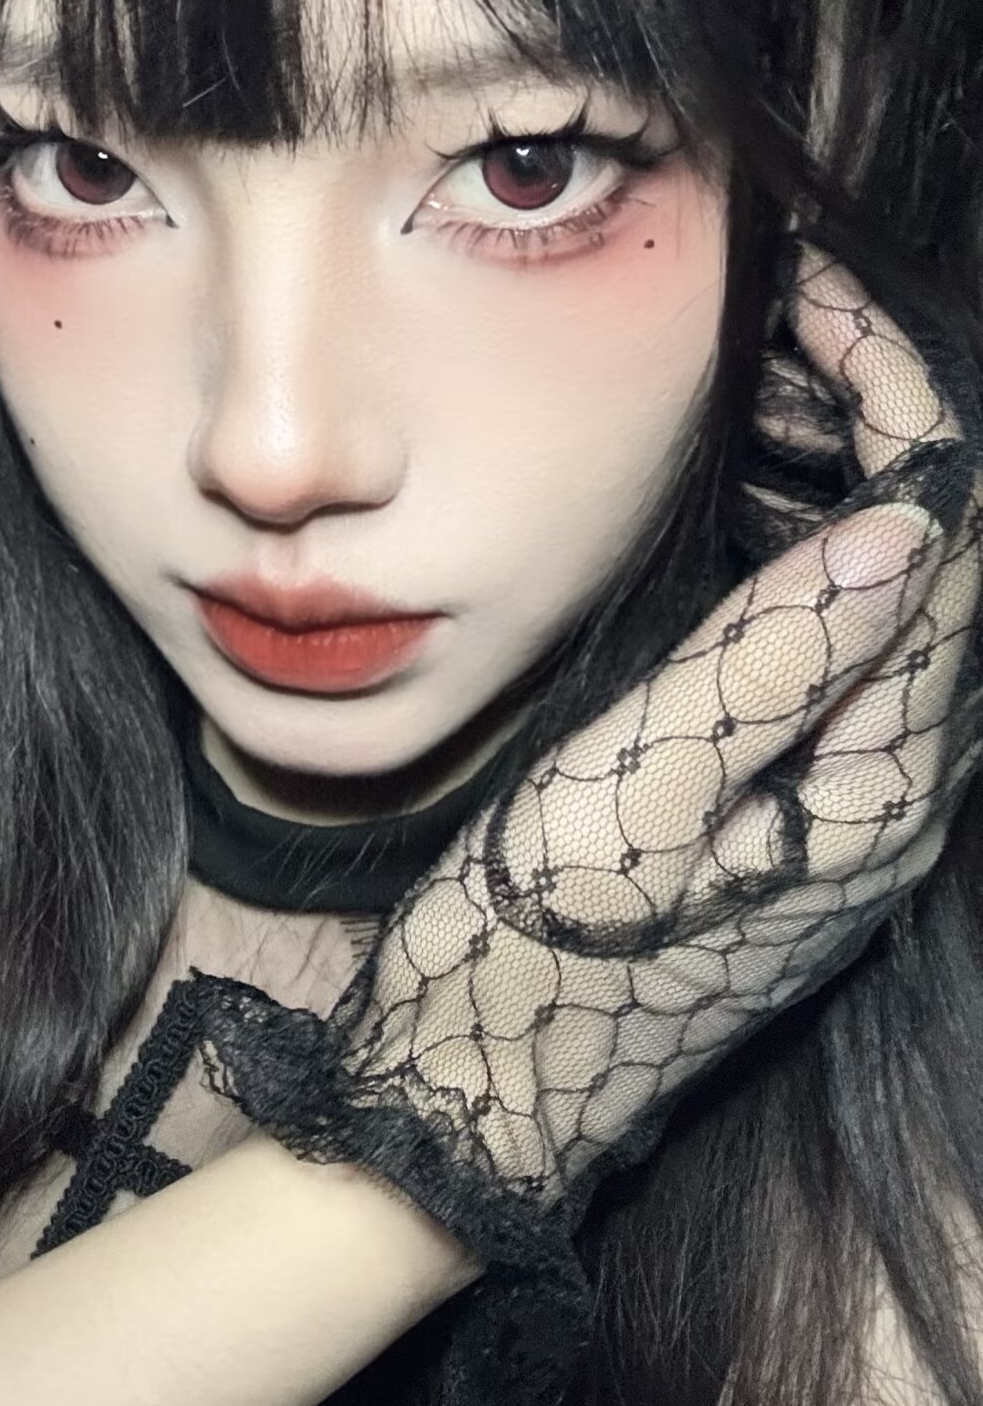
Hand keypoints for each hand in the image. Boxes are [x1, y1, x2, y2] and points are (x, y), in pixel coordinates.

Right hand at [195, 252, 981, 1254]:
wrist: (471, 1108)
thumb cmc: (527, 964)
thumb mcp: (636, 800)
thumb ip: (770, 662)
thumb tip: (907, 521)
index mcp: (876, 790)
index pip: (940, 547)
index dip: (893, 400)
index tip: (810, 297)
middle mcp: (890, 801)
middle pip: (936, 569)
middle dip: (877, 424)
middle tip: (778, 327)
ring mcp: (845, 813)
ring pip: (892, 607)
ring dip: (843, 483)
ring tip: (759, 393)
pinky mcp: (791, 820)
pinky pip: (840, 656)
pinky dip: (803, 558)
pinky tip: (737, 518)